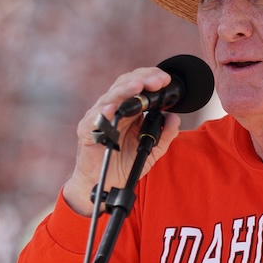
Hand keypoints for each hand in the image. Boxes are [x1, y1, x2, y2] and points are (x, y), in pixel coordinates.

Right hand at [62, 67, 182, 214]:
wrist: (105, 184)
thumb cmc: (124, 164)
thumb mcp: (151, 149)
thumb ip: (165, 134)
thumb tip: (174, 117)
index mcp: (128, 110)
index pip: (138, 85)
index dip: (150, 78)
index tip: (166, 80)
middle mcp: (113, 110)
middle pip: (125, 85)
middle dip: (142, 80)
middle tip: (158, 81)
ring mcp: (99, 119)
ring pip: (110, 98)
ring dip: (125, 91)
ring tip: (138, 87)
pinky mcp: (87, 133)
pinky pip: (94, 121)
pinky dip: (103, 113)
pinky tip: (112, 109)